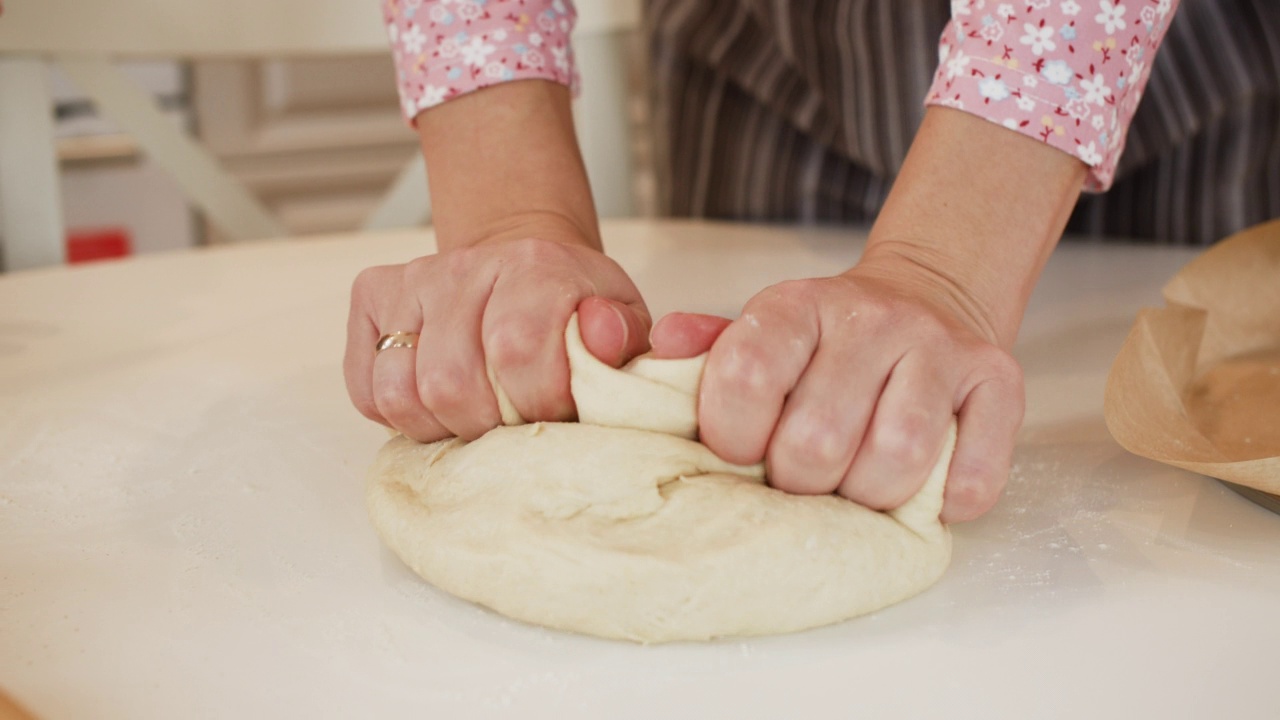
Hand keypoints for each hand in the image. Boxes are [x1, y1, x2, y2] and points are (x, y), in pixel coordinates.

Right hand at [344, 235, 650, 442]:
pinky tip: (437, 405)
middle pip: (451, 381)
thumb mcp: (623, 323)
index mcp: (536, 266)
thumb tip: (604, 338)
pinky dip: (399, 417)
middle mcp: (465, 266)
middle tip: (513, 424)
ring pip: (400, 392)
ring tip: (476, 419)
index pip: (517, 350)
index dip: (537, 403)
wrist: (524, 262)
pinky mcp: (372, 296)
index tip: (556, 413)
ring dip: (439, 427)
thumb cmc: (574, 310)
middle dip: (487, 425)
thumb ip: (629, 340)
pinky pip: (366, 387)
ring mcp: (413, 280)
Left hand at [653, 253, 1023, 522]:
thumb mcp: (762, 333)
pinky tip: (915, 487)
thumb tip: (664, 347)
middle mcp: (873, 318)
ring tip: (853, 486)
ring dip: (867, 497)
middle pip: (818, 439)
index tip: (739, 451)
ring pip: (897, 461)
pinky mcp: (999, 382)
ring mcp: (941, 349)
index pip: (748, 374)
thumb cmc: (826, 342)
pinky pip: (971, 479)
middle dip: (798, 483)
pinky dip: (939, 505)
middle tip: (800, 478)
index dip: (732, 436)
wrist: (926, 299)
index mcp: (798, 305)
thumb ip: (709, 350)